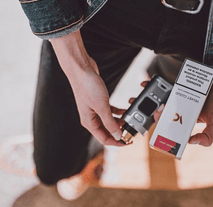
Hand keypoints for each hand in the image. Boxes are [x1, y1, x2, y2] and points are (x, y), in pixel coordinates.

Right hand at [50, 30, 123, 145]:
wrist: (82, 69)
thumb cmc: (88, 86)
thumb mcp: (102, 107)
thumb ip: (110, 122)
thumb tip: (117, 135)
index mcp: (89, 122)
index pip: (104, 138)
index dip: (116, 142)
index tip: (128, 142)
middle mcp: (91, 118)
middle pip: (107, 131)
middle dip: (119, 132)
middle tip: (131, 131)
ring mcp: (94, 109)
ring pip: (109, 121)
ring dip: (119, 122)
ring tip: (129, 121)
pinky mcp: (98, 101)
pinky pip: (109, 111)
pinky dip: (117, 112)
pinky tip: (124, 111)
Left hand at [144, 48, 212, 146]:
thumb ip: (207, 138)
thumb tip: (190, 142)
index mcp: (187, 119)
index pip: (171, 123)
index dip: (160, 122)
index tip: (155, 117)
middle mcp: (182, 108)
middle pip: (162, 110)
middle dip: (150, 110)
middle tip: (142, 107)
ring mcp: (180, 96)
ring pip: (161, 97)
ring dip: (149, 97)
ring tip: (137, 96)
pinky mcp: (180, 85)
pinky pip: (167, 85)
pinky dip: (157, 84)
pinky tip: (147, 82)